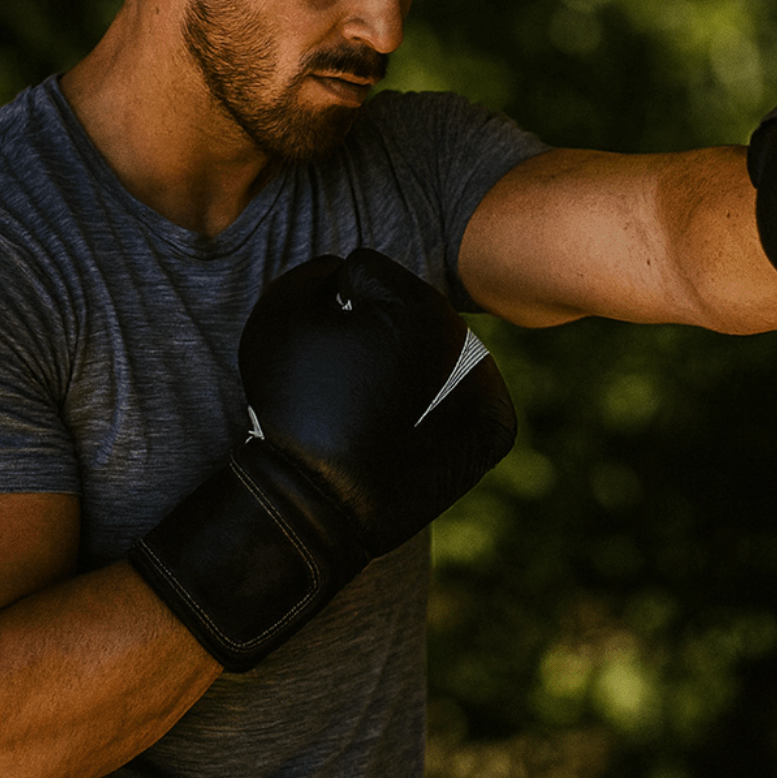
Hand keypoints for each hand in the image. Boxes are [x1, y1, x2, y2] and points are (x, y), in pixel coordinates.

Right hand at [130, 249, 514, 670]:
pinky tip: (410, 425)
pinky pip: (467, 390)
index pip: (367, 272)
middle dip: (378, 329)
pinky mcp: (496, 427)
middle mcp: (466, 337)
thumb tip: (348, 275)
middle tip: (352, 382)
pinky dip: (441, 401)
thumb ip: (317, 271)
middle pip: (411, 307)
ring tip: (379, 406)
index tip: (326, 348)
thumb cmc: (294, 406)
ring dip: (413, 361)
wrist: (316, 506)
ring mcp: (488, 384)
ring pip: (441, 346)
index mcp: (415, 304)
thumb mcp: (280, 314)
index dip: (333, 303)